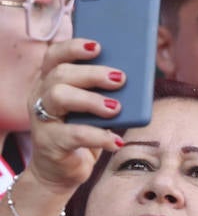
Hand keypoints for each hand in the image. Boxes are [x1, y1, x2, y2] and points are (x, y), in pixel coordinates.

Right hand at [25, 39, 126, 195]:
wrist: (62, 169)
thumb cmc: (83, 127)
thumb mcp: (94, 104)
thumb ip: (105, 86)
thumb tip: (137, 71)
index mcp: (51, 80)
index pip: (55, 55)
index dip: (74, 47)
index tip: (98, 46)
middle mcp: (41, 96)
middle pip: (61, 74)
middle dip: (93, 73)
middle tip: (120, 79)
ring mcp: (42, 120)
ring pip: (59, 97)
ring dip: (91, 100)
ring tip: (116, 108)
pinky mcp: (49, 144)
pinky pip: (73, 135)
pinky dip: (99, 136)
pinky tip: (116, 141)